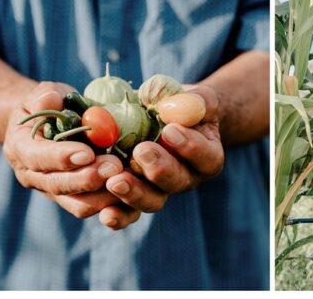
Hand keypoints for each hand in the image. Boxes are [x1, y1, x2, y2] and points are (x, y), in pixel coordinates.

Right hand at [1, 82, 124, 220]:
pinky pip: (94, 208)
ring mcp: (53, 191)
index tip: (88, 152)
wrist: (47, 124)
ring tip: (127, 178)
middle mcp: (33, 176)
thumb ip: (45, 94)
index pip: (38, 158)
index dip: (62, 157)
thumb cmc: (49, 104)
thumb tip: (50, 100)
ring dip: (103, 195)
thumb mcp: (44, 92)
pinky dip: (113, 204)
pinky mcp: (74, 199)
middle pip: (59, 185)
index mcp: (20, 148)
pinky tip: (131, 189)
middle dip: (88, 178)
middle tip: (115, 165)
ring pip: (78, 204)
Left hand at [98, 86, 222, 231]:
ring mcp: (160, 189)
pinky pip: (129, 212)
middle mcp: (185, 178)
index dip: (190, 146)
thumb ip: (194, 100)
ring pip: (152, 200)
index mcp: (207, 156)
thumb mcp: (196, 97)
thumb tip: (172, 105)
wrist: (167, 118)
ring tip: (115, 181)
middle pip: (176, 182)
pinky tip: (105, 214)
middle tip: (141, 152)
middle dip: (158, 168)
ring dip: (134, 193)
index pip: (205, 157)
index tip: (170, 130)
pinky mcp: (136, 194)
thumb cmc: (183, 105)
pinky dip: (118, 215)